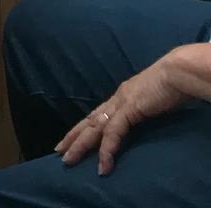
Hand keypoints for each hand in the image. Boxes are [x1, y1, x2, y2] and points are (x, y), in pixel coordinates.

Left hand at [56, 55, 191, 173]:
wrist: (178, 72)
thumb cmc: (171, 85)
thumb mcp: (152, 100)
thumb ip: (143, 108)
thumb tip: (143, 116)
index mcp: (121, 96)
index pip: (97, 115)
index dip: (83, 128)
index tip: (71, 140)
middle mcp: (116, 99)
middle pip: (89, 121)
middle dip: (73, 137)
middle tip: (59, 152)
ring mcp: (120, 103)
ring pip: (94, 128)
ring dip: (81, 145)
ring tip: (69, 160)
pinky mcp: (129, 109)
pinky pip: (114, 132)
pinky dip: (107, 149)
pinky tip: (102, 164)